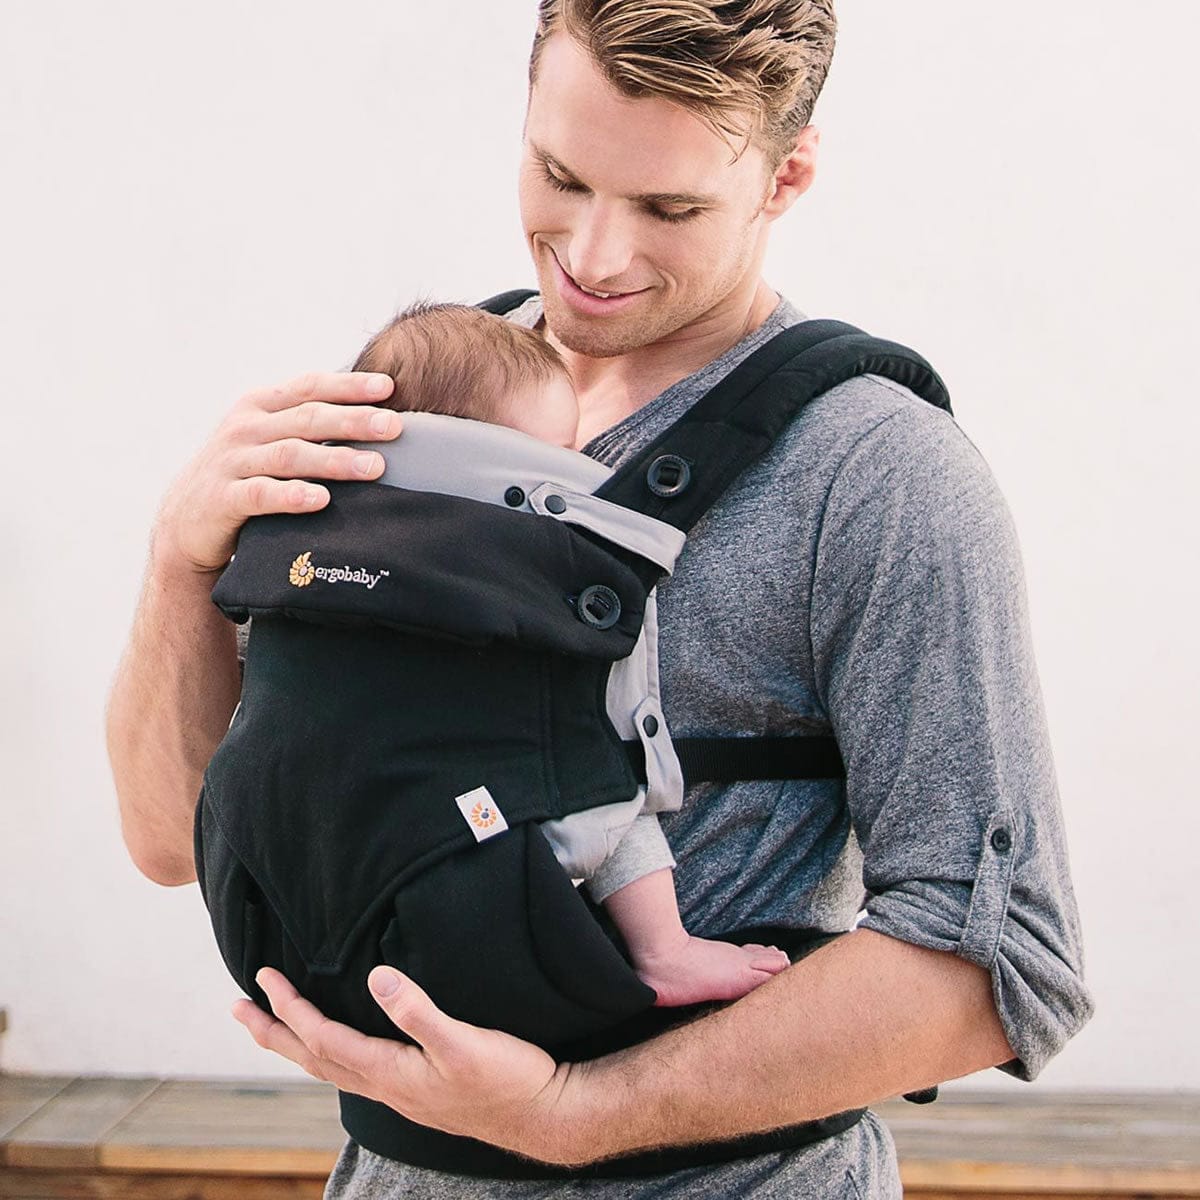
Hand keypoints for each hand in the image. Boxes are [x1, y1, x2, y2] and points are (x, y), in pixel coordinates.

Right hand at [154, 371, 400, 574]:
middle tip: (394, 427)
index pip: (310, 387)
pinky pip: (261, 494)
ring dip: (334, 460)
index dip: (348, 386)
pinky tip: (322, 499)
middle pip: (307, 418)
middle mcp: (245, 428)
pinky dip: (292, 496)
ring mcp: (231, 462)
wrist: (185, 521)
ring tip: (374, 467)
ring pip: (289, 455)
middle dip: (353, 421)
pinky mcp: (223, 499)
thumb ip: (309, 425)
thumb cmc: (246, 475)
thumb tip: (377, 416)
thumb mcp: (271, 440)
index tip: (388, 387)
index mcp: (260, 406)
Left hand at [232, 966, 581, 1164]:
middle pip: (314, 1059)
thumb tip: (375, 976)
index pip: (323, 1038)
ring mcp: (400, 1092)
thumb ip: (417, 1011)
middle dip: (274, 1031)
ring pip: (332, 1068)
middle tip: (238, 1009)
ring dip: (297, 1043)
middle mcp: (385, 1086)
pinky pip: (355, 1071)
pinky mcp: (417, 1090)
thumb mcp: (463, 1042)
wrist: (544, 1114)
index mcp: (389, 1072)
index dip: (290, 1008)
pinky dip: (331, 1054)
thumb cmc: (506, 1079)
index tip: (264, 979)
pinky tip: (339, 1049)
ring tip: (274, 1026)